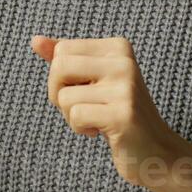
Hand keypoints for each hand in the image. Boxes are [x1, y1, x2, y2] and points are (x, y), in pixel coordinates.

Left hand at [30, 34, 191, 191]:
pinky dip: (81, 128)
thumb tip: (35, 40)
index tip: (85, 90)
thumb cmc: (118, 114)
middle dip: (59, 93)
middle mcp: (124, 61)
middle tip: (83, 107)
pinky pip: (76, 115)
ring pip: (64, 96)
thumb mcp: (92, 81)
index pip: (62, 50)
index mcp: (118, 47)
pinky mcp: (122, 113)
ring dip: (72, 116)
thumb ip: (66, 59)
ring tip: (97, 120)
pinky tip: (103, 131)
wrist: (156, 151)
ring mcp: (125, 87)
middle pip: (59, 67)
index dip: (61, 76)